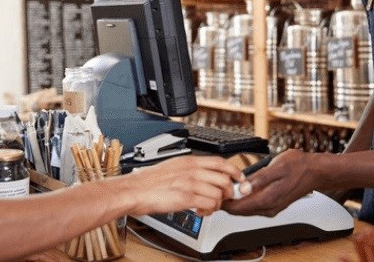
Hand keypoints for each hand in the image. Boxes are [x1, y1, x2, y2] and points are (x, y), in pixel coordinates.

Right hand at [127, 155, 243, 215]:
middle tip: (224, 198)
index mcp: (189, 161)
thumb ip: (190, 169)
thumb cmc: (149, 181)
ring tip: (208, 207)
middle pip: (224, 178)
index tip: (239, 178)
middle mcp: (191, 170)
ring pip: (218, 193)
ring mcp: (189, 183)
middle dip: (228, 191)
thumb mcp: (173, 167)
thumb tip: (205, 176)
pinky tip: (201, 212)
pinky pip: (209, 204)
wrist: (134, 190)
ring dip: (217, 204)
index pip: (220, 162)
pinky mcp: (185, 198)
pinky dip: (209, 211)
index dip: (234, 170)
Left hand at [222, 149, 320, 216]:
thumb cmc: (298, 166)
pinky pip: (254, 206)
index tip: (214, 194)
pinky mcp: (273, 204)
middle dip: (227, 204)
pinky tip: (240, 192)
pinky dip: (244, 201)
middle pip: (241, 211)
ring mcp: (271, 207)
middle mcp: (269, 208)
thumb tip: (242, 188)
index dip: (224, 202)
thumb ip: (259, 179)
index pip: (239, 208)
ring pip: (247, 210)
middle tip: (215, 193)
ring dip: (235, 203)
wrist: (314, 171)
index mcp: (268, 199)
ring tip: (224, 191)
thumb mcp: (277, 167)